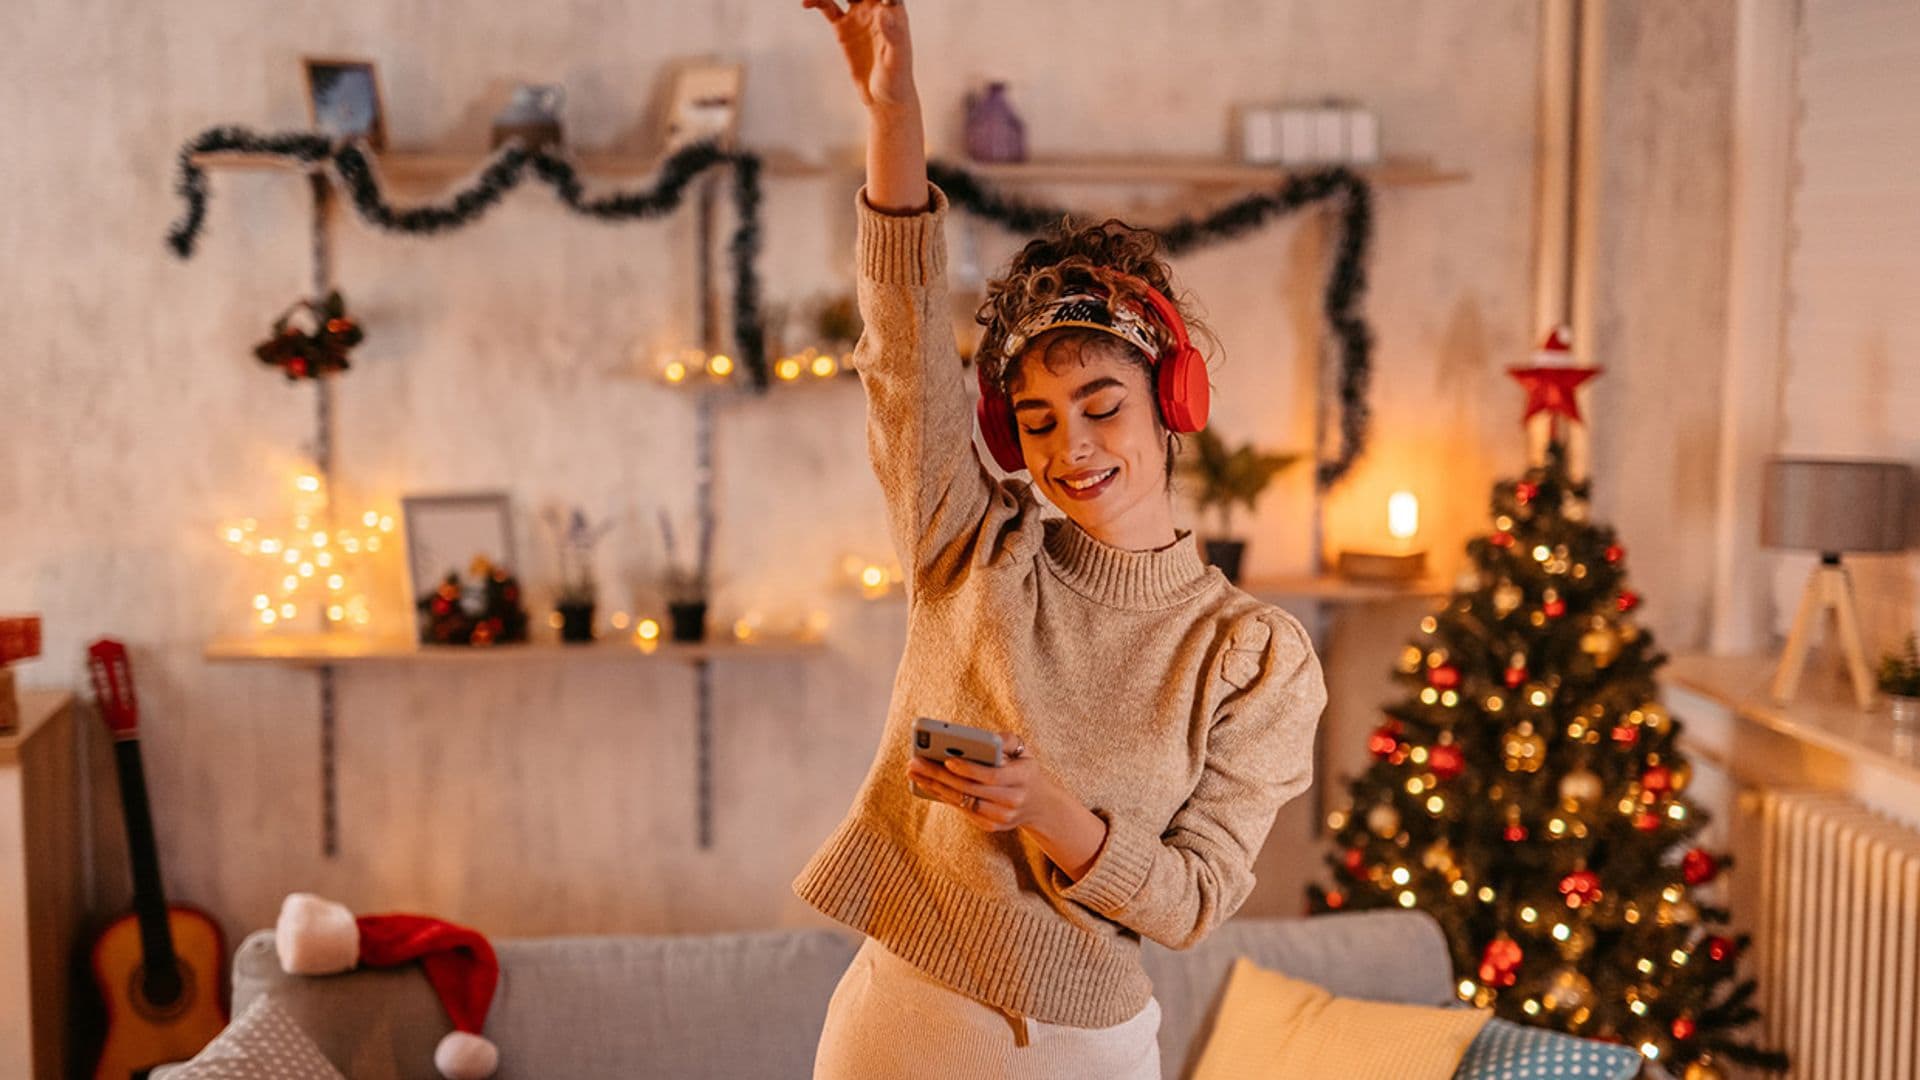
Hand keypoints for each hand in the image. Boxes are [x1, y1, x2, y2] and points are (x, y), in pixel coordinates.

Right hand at [802, 0, 917, 110]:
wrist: (883, 98)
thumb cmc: (897, 80)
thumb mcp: (897, 59)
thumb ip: (894, 35)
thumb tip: (883, 12)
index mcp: (893, 9)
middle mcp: (876, 7)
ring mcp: (858, 16)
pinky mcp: (842, 27)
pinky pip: (827, 6)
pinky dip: (816, 1)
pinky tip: (806, 4)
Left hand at [905, 732, 1052, 832]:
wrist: (1040, 805)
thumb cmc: (1025, 769)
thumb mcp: (1024, 750)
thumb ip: (1007, 740)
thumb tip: (987, 737)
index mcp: (1023, 778)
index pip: (992, 776)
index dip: (969, 769)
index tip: (947, 759)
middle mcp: (1013, 801)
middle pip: (971, 789)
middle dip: (940, 775)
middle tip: (915, 763)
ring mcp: (1002, 817)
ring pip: (963, 802)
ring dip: (935, 787)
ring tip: (914, 772)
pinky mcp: (991, 826)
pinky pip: (963, 811)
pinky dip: (943, 796)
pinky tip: (927, 784)